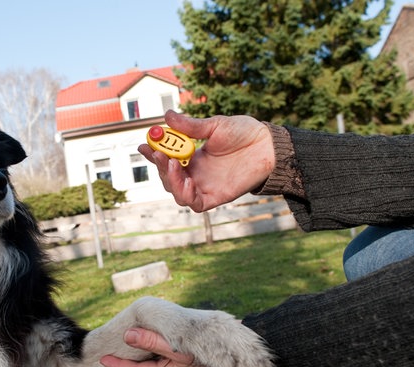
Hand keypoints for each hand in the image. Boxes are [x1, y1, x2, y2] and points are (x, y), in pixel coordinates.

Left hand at [99, 328, 211, 366]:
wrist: (238, 344)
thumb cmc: (208, 349)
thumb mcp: (177, 347)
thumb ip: (152, 341)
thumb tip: (128, 335)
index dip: (120, 365)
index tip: (103, 359)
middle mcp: (174, 366)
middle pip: (146, 362)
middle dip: (129, 356)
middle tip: (111, 348)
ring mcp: (181, 358)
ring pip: (156, 352)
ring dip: (142, 344)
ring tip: (127, 335)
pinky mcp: (188, 347)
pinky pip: (165, 344)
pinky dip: (155, 338)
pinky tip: (152, 328)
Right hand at [139, 110, 274, 211]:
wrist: (269, 145)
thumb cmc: (244, 133)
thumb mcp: (215, 126)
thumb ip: (191, 126)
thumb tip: (167, 116)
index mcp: (193, 157)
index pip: (166, 159)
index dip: (153, 154)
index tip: (144, 145)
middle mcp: (196, 173)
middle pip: (168, 177)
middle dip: (160, 167)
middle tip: (159, 153)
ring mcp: (205, 186)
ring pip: (177, 192)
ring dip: (171, 181)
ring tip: (174, 164)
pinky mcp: (216, 197)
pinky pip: (195, 203)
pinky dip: (186, 196)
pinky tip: (188, 183)